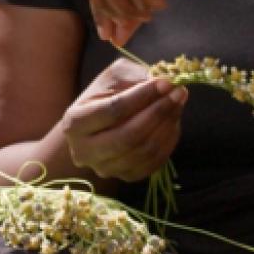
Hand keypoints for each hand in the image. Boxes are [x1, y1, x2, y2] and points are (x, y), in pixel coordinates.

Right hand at [58, 58, 189, 183]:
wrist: (99, 123)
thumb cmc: (106, 95)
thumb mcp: (114, 77)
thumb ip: (134, 77)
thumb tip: (164, 82)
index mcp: (74, 122)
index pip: (113, 110)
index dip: (142, 96)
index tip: (165, 82)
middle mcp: (84, 151)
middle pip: (128, 136)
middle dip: (158, 112)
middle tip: (179, 92)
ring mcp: (105, 168)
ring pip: (144, 151)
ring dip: (168, 124)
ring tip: (178, 102)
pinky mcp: (126, 176)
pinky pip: (154, 162)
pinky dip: (169, 140)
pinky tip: (174, 121)